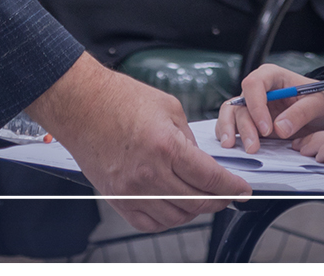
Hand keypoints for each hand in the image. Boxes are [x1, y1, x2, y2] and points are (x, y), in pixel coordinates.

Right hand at [29, 54, 248, 231]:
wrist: (80, 104)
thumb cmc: (119, 99)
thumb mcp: (169, 108)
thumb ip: (188, 138)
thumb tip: (201, 160)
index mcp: (166, 147)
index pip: (210, 178)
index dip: (232, 187)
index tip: (243, 190)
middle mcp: (149, 174)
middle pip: (196, 202)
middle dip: (219, 201)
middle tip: (228, 196)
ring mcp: (131, 191)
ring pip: (175, 217)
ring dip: (194, 212)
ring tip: (202, 199)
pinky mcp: (116, 199)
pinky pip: (149, 223)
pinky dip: (167, 219)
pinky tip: (174, 207)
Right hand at [216, 63, 323, 154]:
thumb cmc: (323, 100)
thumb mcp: (319, 103)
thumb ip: (301, 113)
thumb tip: (279, 128)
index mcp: (273, 77)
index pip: (254, 84)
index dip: (256, 106)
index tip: (266, 128)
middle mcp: (259, 90)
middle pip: (240, 103)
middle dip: (244, 126)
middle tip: (253, 147)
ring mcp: (253, 107)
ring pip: (232, 114)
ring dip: (231, 131)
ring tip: (233, 148)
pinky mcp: (252, 123)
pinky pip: (233, 126)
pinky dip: (231, 136)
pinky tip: (233, 148)